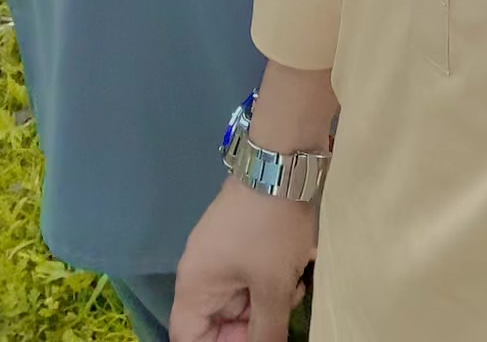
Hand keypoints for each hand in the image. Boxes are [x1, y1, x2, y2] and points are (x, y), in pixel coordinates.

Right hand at [170, 177, 315, 341]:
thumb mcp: (272, 286)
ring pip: (240, 297)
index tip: (251, 340)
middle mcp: (200, 270)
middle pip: (218, 320)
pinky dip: (272, 277)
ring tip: (295, 284)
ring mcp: (220, 251)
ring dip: (269, 300)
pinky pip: (250, 273)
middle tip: (283, 312)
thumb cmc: (269, 228)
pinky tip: (297, 266)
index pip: (188, 336)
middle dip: (253, 324)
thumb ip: (266, 331)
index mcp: (194, 285)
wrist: (282, 163)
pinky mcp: (240, 237)